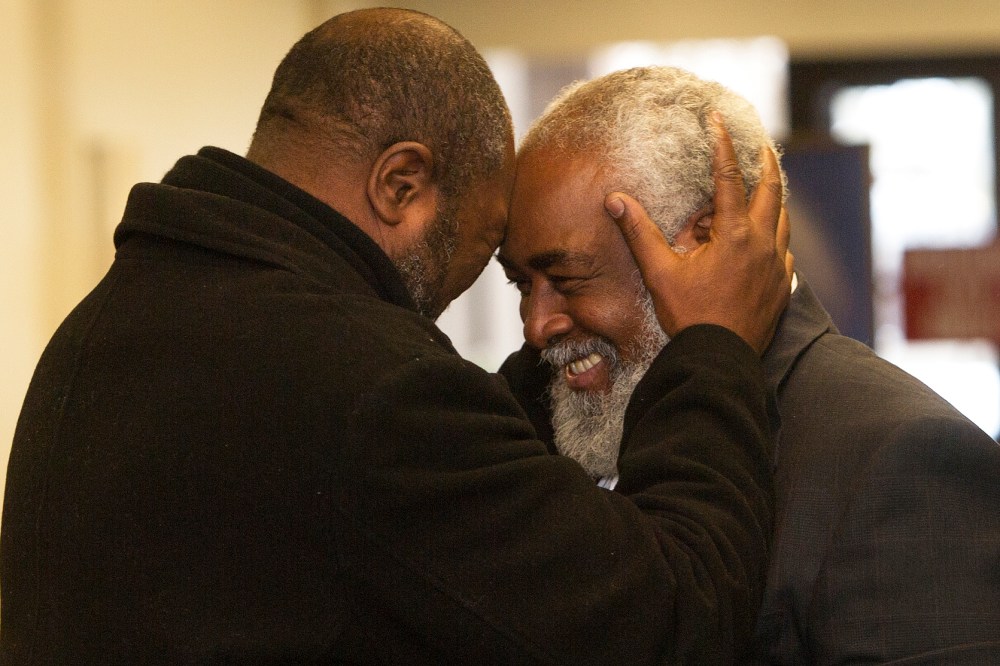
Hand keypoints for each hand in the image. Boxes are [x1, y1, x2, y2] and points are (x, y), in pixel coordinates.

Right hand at [604, 113, 792, 354]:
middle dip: (766, 161)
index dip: (722, 144)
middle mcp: (763, 243)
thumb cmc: (689, 317)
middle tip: (760, 143)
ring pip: (782, 218)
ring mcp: (777, 265)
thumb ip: (639, 232)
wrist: (720, 359)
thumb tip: (615, 199)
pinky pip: (783, 248)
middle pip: (772, 189)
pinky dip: (774, 232)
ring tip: (764, 184)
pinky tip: (763, 236)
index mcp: (735, 234)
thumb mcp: (659, 272)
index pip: (730, 177)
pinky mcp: (782, 285)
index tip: (718, 119)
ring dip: (773, 197)